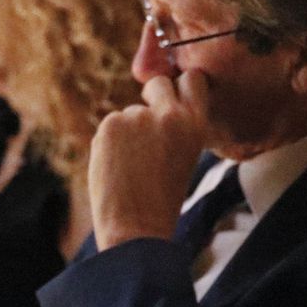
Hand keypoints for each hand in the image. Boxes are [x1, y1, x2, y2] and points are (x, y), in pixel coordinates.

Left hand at [90, 70, 212, 249]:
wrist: (136, 227)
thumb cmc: (163, 197)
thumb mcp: (186, 154)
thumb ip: (177, 125)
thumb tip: (157, 103)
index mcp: (196, 124)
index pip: (193, 79)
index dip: (181, 86)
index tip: (175, 95)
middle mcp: (170, 115)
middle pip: (158, 84)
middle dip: (152, 97)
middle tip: (147, 126)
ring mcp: (138, 117)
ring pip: (132, 111)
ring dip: (129, 130)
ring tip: (133, 165)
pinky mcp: (111, 124)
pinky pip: (112, 124)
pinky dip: (111, 142)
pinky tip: (116, 166)